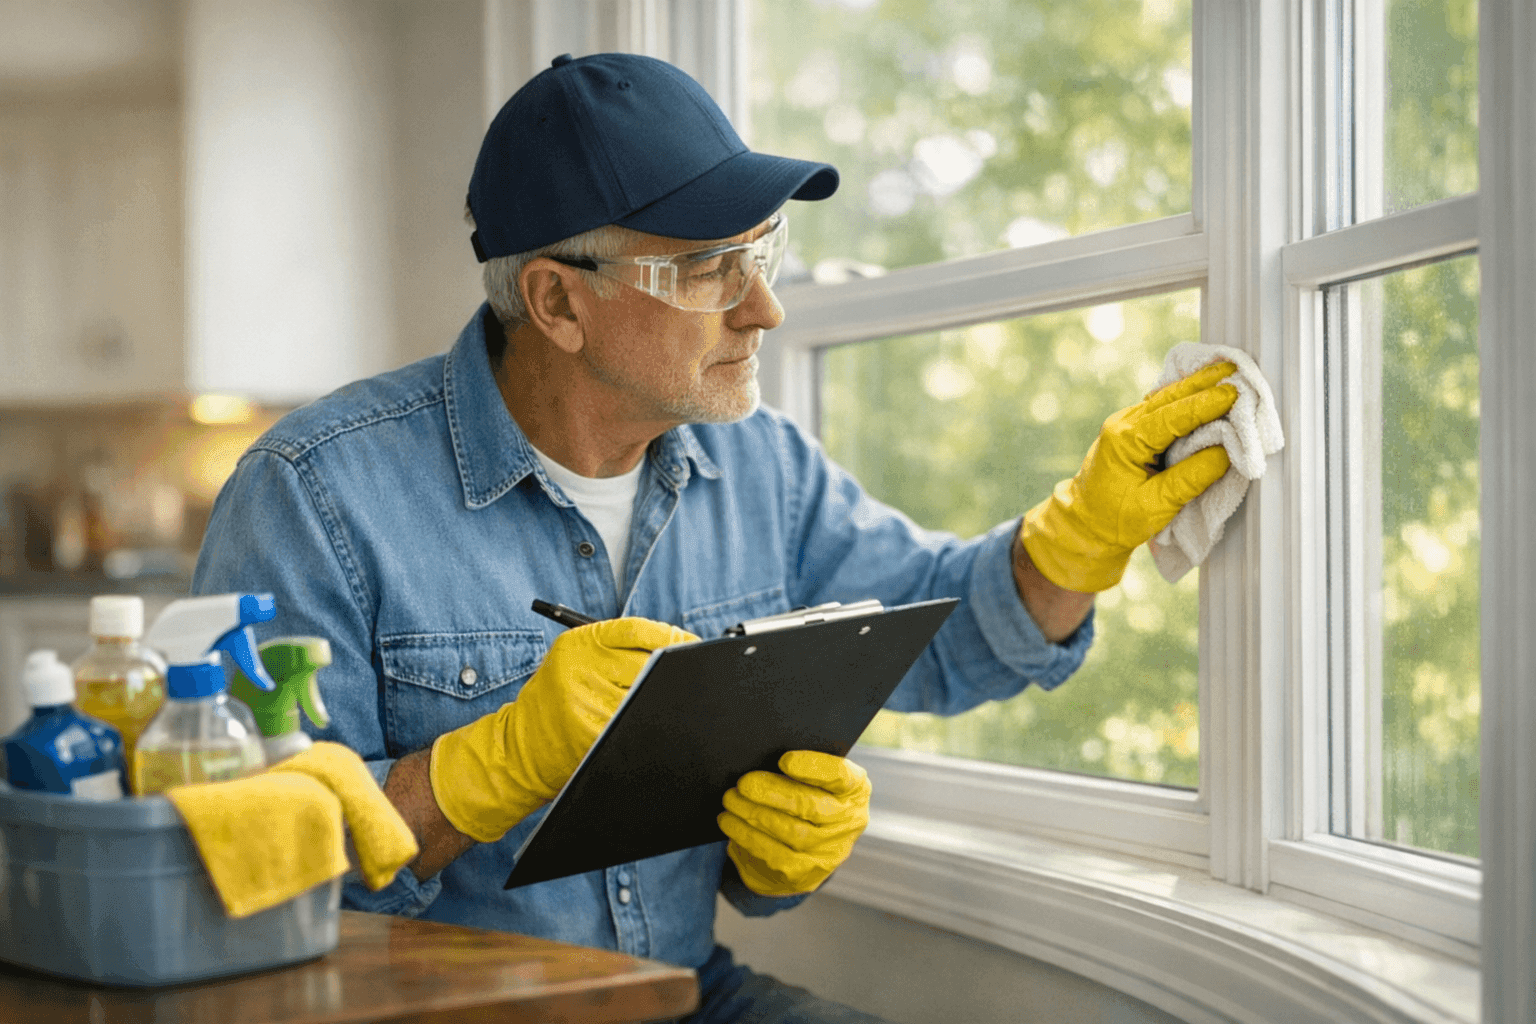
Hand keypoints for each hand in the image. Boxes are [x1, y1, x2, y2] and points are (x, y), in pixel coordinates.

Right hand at [430, 617, 695, 842]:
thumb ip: (615, 652)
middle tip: (686, 678)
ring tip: (662, 706)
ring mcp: (585, 701)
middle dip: (670, 671)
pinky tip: (649, 726)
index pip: (635, 629)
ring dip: (661, 700)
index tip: (689, 644)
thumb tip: (676, 648)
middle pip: (647, 662)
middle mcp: (578, 668)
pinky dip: (649, 724)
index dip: (669, 635)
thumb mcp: (573, 664)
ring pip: (645, 694)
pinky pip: (635, 723)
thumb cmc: (552, 704)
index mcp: (576, 644)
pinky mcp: (591, 733)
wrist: (516, 749)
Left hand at [720, 750, 870, 896]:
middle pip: (811, 806)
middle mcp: (849, 823)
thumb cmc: (804, 798)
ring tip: (731, 800)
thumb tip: (762, 756)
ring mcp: (829, 852)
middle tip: (744, 783)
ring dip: (754, 814)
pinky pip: (774, 855)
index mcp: (855, 790)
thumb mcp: (813, 780)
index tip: (784, 760)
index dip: (813, 768)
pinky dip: (747, 836)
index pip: (841, 777)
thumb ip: (799, 768)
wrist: (805, 849)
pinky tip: (730, 822)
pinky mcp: (805, 874)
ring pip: (790, 832)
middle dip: (772, 792)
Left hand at [1021, 361, 1238, 591]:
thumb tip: (1226, 452)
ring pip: (1167, 397)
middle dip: (1205, 382)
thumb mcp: (1155, 506)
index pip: (1172, 416)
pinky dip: (1187, 398)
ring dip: (1198, 386)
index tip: (1235, 393)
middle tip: (1238, 368)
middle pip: (1169, 396)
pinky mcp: (1135, 428)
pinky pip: (1164, 406)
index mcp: (1125, 441)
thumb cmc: (1116, 520)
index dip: (1206, 404)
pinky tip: (1206, 389)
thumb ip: (1190, 479)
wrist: (1086, 523)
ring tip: (1229, 371)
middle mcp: (1124, 424)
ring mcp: (1127, 423)